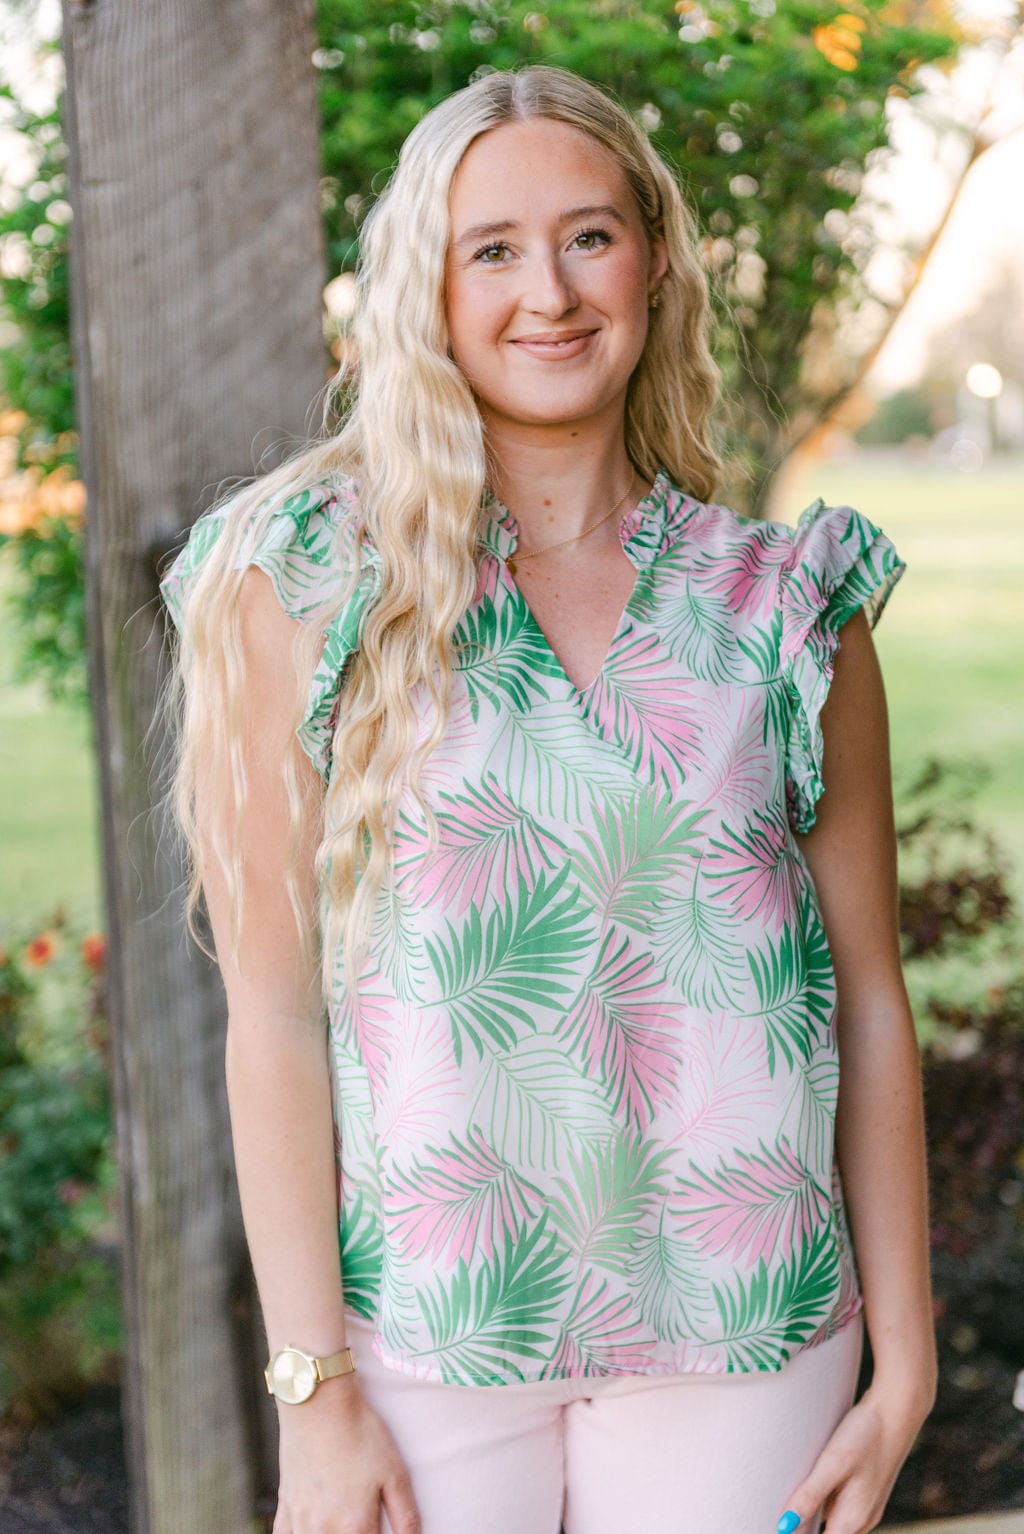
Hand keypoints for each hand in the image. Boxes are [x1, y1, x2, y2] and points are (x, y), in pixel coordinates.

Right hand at [273, 1373, 421, 1533]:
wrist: (319, 1402)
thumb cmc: (360, 1434)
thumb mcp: (394, 1472)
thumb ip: (405, 1516)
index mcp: (354, 1527)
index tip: (378, 1527)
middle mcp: (323, 1531)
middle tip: (362, 1523)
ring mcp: (300, 1521)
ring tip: (342, 1524)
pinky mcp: (285, 1506)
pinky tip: (311, 1527)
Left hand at [775, 1379, 934, 1533]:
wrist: (898, 1410)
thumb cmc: (866, 1435)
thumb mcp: (833, 1463)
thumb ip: (810, 1495)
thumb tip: (785, 1525)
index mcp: (853, 1519)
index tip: (783, 1523)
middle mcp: (863, 1519)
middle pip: (828, 1533)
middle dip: (806, 1526)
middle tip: (783, 1510)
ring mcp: (867, 1505)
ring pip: (834, 1520)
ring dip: (814, 1513)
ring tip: (792, 1494)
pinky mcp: (868, 1489)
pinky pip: (841, 1505)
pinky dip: (825, 1499)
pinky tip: (814, 1479)